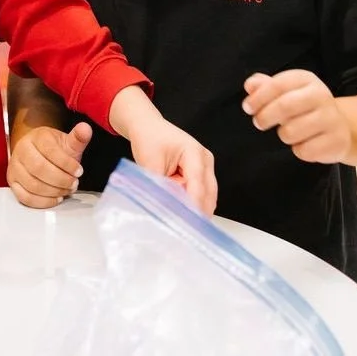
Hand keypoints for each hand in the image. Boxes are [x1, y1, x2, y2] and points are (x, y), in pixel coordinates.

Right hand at [8, 122, 90, 207]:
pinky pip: (25, 197)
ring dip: (54, 192)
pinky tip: (56, 198)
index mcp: (36, 137)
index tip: (79, 171)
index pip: (50, 150)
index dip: (66, 163)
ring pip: (32, 185)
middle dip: (61, 180)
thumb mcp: (67, 142)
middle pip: (39, 169)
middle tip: (74, 184)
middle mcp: (22, 150)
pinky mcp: (12, 182)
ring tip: (67, 190)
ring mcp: (15, 166)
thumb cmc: (54, 149)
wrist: (37, 151)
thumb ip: (78, 137)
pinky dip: (43, 202)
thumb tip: (86, 128)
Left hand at [110, 86, 217, 214]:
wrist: (148, 126)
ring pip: (207, 197)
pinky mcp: (201, 175)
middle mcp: (205, 160)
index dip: (193, 205)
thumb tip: (165, 209)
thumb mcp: (150, 163)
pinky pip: (201, 194)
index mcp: (193, 152)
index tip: (186, 224)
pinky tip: (182, 213)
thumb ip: (159, 186)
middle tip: (184, 229)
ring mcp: (206, 167)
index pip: (197, 184)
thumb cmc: (149, 138)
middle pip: (208, 194)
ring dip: (195, 208)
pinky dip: (193, 203)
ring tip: (181, 222)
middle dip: (197, 211)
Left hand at [243, 70, 351, 164]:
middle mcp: (321, 95)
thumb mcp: (286, 91)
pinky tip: (305, 143)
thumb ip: (265, 86)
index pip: (277, 85)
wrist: (340, 127)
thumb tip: (250, 85)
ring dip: (283, 135)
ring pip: (291, 132)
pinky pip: (304, 151)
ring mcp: (331, 118)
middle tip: (259, 122)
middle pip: (284, 106)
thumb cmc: (305, 107)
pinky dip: (298, 150)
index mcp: (306, 79)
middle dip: (265, 117)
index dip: (258, 97)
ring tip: (289, 132)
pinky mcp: (336, 141)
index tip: (247, 107)